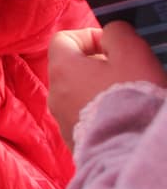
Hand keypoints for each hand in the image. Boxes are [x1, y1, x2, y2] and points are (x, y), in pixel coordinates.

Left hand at [48, 21, 166, 148]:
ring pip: (81, 95)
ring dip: (103, 91)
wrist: (133, 154)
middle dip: (101, 66)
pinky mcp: (76, 143)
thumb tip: (109, 34)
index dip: (90, 37)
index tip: (115, 47)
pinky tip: (126, 120)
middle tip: (130, 73)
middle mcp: (55, 95)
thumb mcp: (133, 53)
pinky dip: (104, 114)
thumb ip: (117, 34)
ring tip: (131, 98)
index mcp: (62, 70)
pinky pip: (87, 119)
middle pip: (73, 68)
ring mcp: (63, 122)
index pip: (63, 39)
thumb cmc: (132, 99)